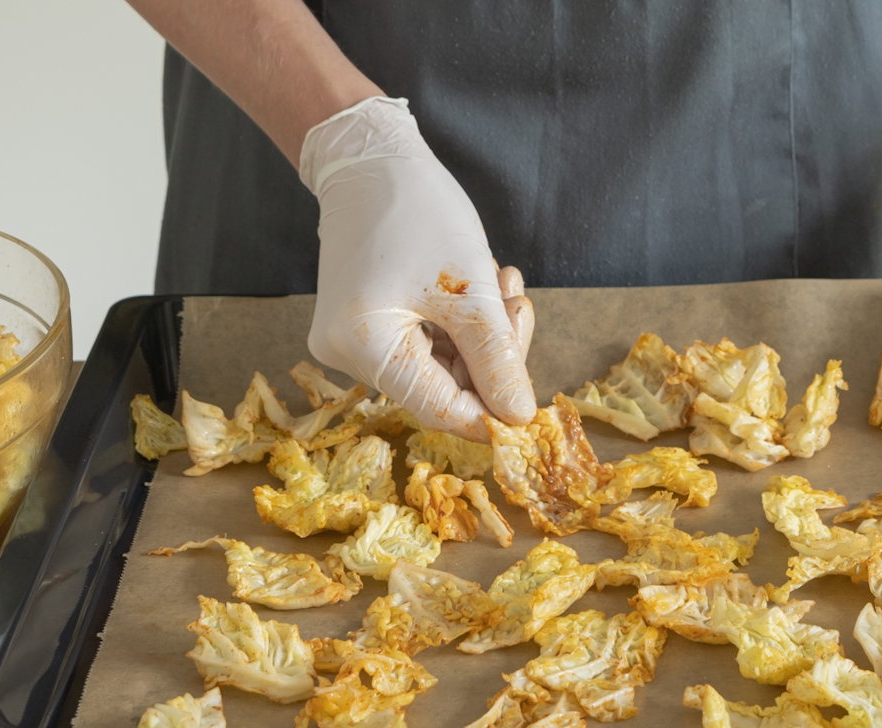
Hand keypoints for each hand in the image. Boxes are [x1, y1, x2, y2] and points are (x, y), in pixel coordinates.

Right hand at [300, 97, 535, 441]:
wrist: (370, 155)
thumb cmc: (418, 211)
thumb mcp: (471, 290)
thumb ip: (496, 360)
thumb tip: (518, 418)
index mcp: (364, 347)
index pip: (440, 410)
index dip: (492, 412)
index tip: (534, 405)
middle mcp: (347, 355)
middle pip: (442, 387)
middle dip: (492, 355)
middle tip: (519, 304)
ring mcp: (353, 340)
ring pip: (439, 364)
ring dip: (482, 332)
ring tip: (502, 281)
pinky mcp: (365, 323)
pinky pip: (424, 341)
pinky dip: (460, 321)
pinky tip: (481, 283)